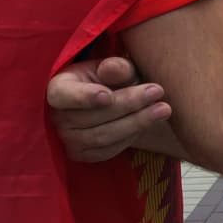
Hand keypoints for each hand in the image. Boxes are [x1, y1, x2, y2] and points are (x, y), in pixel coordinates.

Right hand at [47, 56, 170, 162]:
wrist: (114, 98)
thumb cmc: (110, 78)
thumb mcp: (114, 67)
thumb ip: (115, 67)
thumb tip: (112, 67)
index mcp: (58, 88)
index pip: (63, 95)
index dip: (84, 97)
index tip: (108, 95)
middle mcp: (58, 117)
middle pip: (93, 117)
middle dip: (128, 104)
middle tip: (157, 91)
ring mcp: (69, 140)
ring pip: (104, 136)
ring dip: (137, 122)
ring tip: (164, 108)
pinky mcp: (85, 155)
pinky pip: (110, 149)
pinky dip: (132, 135)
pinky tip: (150, 121)